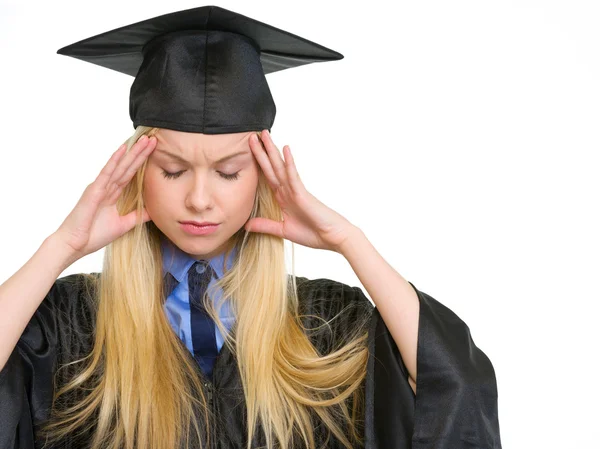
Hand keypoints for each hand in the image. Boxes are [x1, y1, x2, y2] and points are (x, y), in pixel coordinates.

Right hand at [53, 135, 156, 259]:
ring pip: (120, 166)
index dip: (142, 162)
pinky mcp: (94, 190)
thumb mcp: (124, 225)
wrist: (75, 245)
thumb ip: (138, 216)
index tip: (153, 150)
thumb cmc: (94, 235)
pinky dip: (115, 160)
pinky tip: (124, 149)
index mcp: (113, 194)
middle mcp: (107, 187)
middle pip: (127, 166)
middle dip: (140, 153)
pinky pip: (107, 172)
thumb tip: (154, 211)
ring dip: (132, 152)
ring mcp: (100, 186)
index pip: (131, 174)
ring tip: (144, 140)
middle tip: (153, 139)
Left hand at [245, 130, 355, 252]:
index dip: (257, 163)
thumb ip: (265, 225)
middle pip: (271, 167)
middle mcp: (287, 190)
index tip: (249, 150)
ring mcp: (295, 190)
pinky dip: (289, 163)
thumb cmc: (313, 233)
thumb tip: (246, 225)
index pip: (267, 177)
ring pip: (280, 167)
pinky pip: (293, 176)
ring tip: (264, 134)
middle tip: (251, 135)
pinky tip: (285, 149)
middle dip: (261, 151)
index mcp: (282, 198)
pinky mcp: (302, 194)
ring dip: (272, 151)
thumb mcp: (283, 230)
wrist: (333, 238)